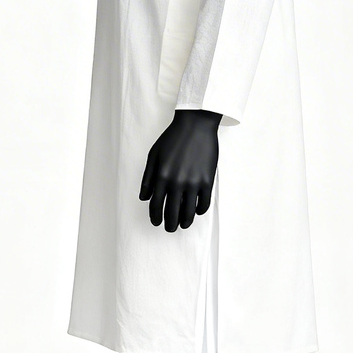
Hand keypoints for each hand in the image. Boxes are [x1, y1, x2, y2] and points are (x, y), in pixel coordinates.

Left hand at [139, 109, 221, 230]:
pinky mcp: (208, 181)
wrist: (196, 125)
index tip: (156, 222)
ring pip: (189, 213)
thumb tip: (144, 198)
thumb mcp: (154, 156)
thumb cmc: (173, 138)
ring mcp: (194, 183)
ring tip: (183, 224)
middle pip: (172, 213)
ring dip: (185, 222)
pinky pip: (204, 204)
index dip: (155, 217)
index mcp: (161, 176)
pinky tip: (196, 210)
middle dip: (169, 224)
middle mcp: (177, 182)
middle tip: (170, 227)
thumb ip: (148, 178)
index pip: (156, 206)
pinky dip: (199, 211)